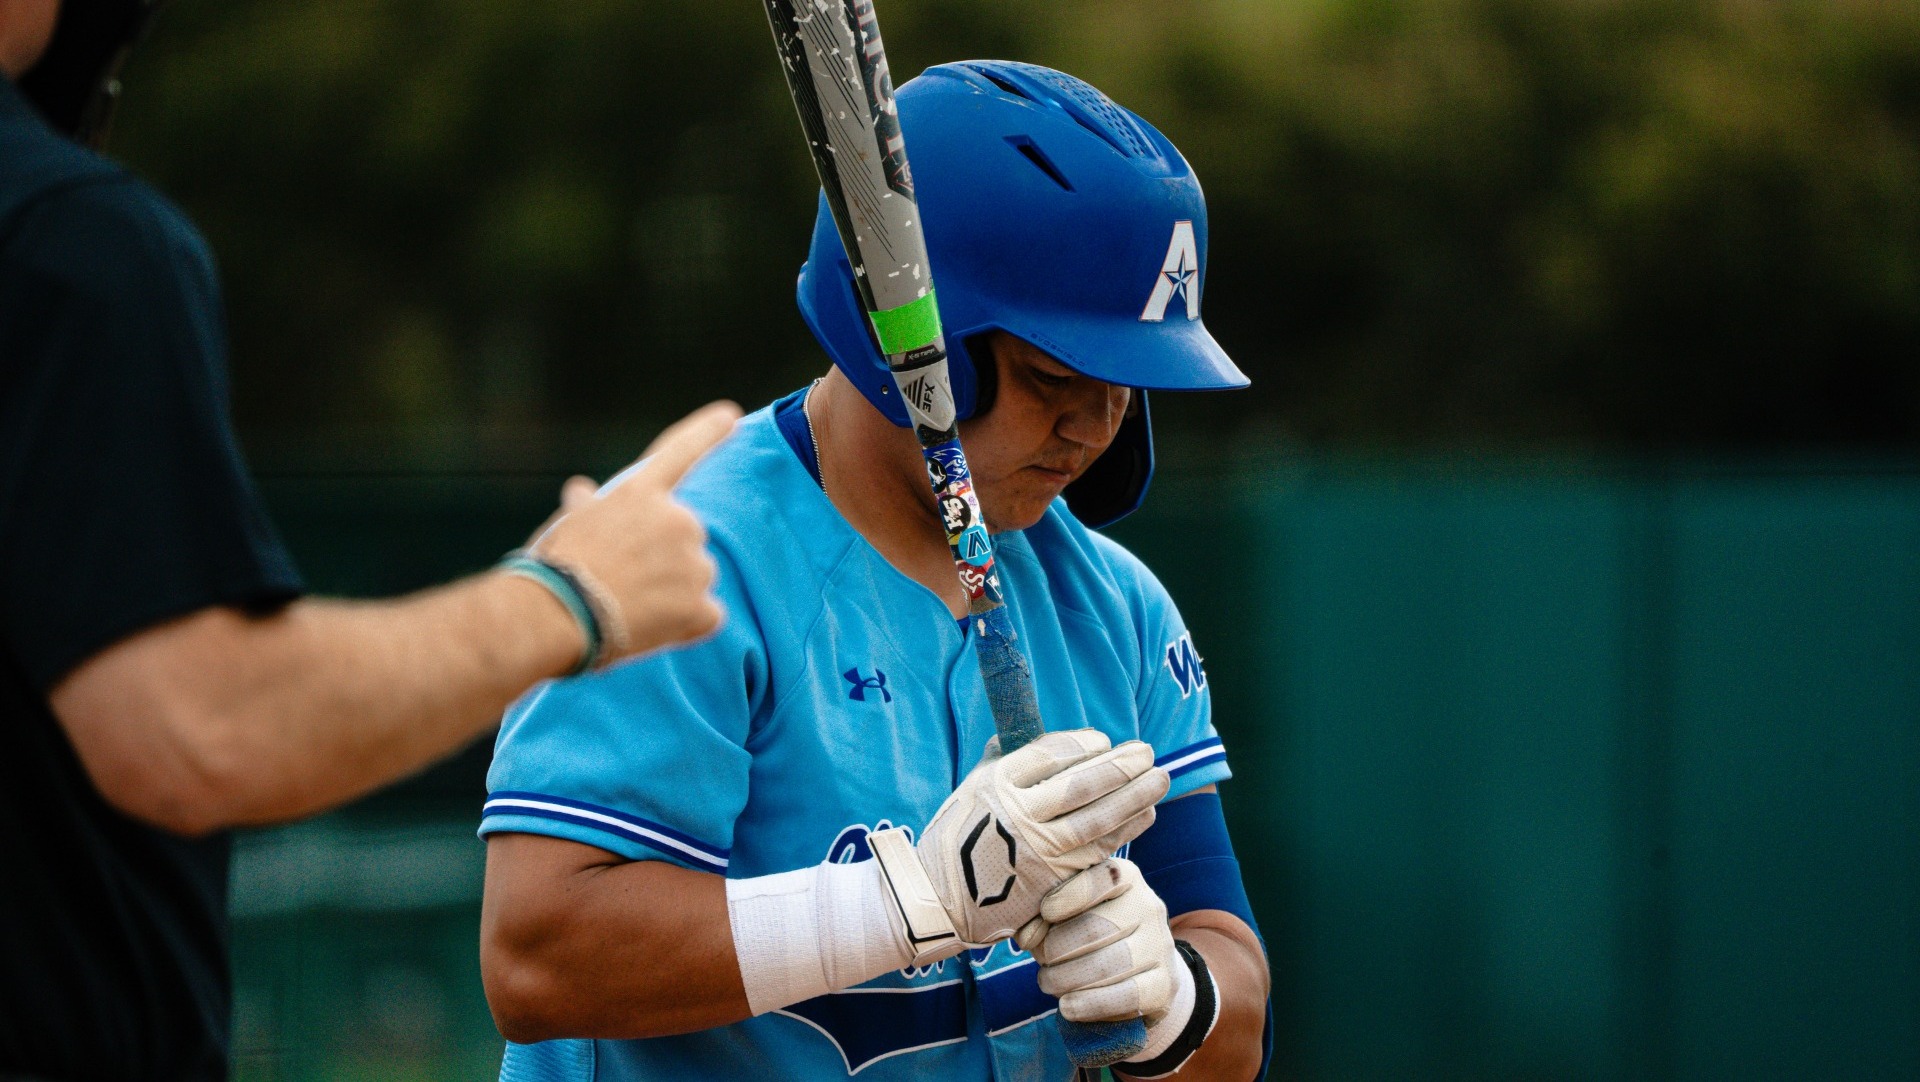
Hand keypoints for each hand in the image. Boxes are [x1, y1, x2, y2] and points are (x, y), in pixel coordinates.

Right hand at [530, 401, 740, 662]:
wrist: (554, 615)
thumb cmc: (552, 569)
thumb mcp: (566, 525)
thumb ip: (586, 507)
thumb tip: (580, 489)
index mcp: (641, 493)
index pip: (681, 451)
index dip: (708, 431)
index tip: (730, 415)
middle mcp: (678, 520)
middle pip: (687, 538)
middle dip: (665, 558)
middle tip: (624, 581)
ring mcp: (694, 562)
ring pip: (696, 577)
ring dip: (673, 592)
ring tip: (630, 607)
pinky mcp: (701, 604)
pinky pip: (706, 615)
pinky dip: (686, 624)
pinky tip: (652, 628)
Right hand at [868, 730, 1168, 961]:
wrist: (938, 899)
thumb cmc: (957, 837)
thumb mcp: (970, 788)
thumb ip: (1001, 759)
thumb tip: (1027, 731)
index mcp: (996, 785)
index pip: (1051, 755)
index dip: (1084, 745)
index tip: (1103, 740)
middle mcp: (1018, 816)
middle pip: (1082, 786)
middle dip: (1121, 767)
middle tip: (1148, 752)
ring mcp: (1037, 852)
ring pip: (1097, 820)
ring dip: (1134, 797)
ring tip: (1160, 778)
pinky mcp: (1051, 883)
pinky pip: (1096, 851)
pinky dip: (1125, 831)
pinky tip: (1145, 815)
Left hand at [1017, 858, 1215, 1073]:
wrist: (1140, 972)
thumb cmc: (1090, 934)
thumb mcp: (1068, 915)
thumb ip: (1045, 918)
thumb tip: (1026, 935)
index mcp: (1125, 878)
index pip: (1101, 878)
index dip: (1067, 896)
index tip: (1045, 913)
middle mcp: (1148, 906)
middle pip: (1097, 927)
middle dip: (1058, 948)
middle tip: (1042, 961)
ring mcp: (1160, 946)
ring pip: (1109, 963)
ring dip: (1067, 978)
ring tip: (1048, 983)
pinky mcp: (1165, 984)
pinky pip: (1127, 995)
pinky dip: (1090, 1003)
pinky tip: (1068, 1006)